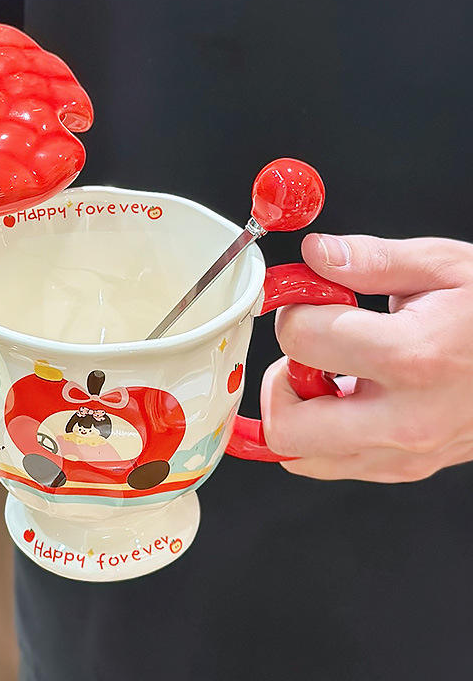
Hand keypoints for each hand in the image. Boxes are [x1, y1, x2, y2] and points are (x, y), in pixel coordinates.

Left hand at [261, 233, 472, 481]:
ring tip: (328, 375)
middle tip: (304, 353)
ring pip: (304, 459)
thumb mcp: (445, 266)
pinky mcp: (411, 467)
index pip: (300, 340)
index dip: (294, 310)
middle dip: (277, 383)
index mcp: (412, 356)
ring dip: (298, 414)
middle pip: (288, 427)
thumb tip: (314, 253)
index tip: (310, 300)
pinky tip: (348, 397)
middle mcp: (405, 417)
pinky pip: (336, 465)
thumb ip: (370, 260)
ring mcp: (409, 452)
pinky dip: (322, 434)